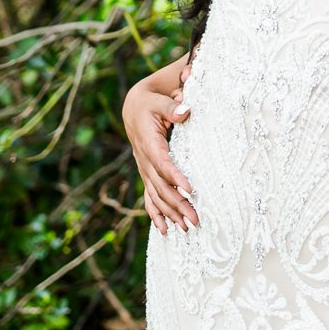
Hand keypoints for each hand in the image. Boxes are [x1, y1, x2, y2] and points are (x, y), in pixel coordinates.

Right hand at [122, 61, 196, 234]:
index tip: (190, 189)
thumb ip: (172, 106)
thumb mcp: (159, 99)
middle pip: (161, 186)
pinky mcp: (146, 172)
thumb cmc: (150, 101)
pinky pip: (149, 197)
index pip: (162, 163)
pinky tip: (164, 230)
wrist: (133, 106)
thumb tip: (185, 111)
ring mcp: (144, 168)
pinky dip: (155, 214)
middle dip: (177, 204)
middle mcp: (144, 159)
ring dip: (171, 213)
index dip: (175, 177)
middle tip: (195, 219)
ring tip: (187, 228)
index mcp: (148, 142)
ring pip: (156, 195)